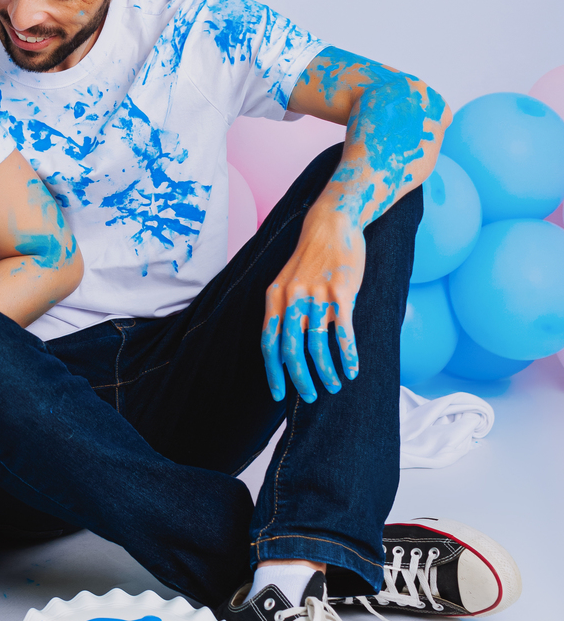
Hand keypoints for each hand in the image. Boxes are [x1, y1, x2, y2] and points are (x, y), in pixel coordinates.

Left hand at [261, 205, 363, 405]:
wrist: (332, 223)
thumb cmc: (310, 257)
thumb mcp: (287, 281)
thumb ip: (283, 311)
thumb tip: (283, 352)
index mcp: (275, 296)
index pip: (268, 342)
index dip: (272, 371)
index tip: (276, 394)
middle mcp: (292, 297)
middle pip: (291, 349)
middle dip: (300, 379)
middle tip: (312, 396)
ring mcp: (317, 294)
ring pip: (318, 345)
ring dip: (326, 372)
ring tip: (335, 385)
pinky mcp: (342, 291)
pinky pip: (344, 332)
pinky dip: (348, 356)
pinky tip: (353, 370)